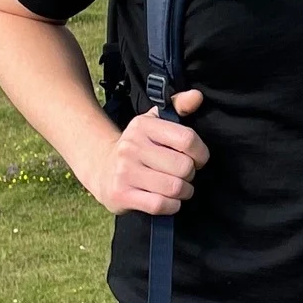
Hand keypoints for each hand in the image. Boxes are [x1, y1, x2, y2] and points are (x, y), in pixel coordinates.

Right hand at [89, 89, 207, 215]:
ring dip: (184, 192)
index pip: (187, 139)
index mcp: (143, 125)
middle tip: (184, 176)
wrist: (101, 168)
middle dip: (191, 175)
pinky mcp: (120, 194)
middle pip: (184, 167)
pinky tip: (168, 200)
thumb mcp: (155, 122)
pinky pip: (159, 204)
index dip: (201, 153)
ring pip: (174, 188)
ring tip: (179, 189)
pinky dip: (171, 206)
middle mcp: (132, 146)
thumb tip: (197, 97)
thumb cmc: (139, 146)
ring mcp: (124, 171)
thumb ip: (179, 106)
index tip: (198, 159)